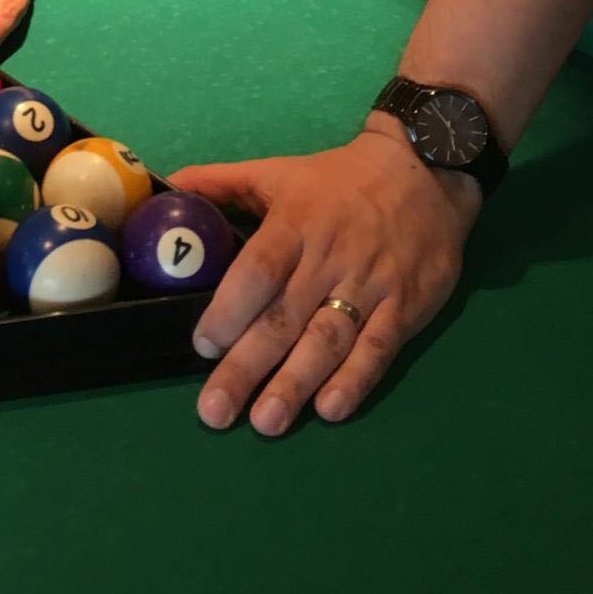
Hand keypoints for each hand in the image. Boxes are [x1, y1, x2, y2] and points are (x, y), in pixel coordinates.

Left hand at [171, 118, 478, 436]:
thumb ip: (222, 182)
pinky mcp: (404, 306)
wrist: (424, 172)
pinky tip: (329, 409)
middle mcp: (330, 258)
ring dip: (296, 384)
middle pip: (286, 317)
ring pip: (329, 340)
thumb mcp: (279, 172)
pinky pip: (378, 348)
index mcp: (296, 223)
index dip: (231, 308)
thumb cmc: (338, 179)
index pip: (260, 269)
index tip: (203, 345)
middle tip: (215, 410)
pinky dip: (355, 381)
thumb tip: (168, 185)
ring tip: (266, 421)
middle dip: (248, 366)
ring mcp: (370, 285)